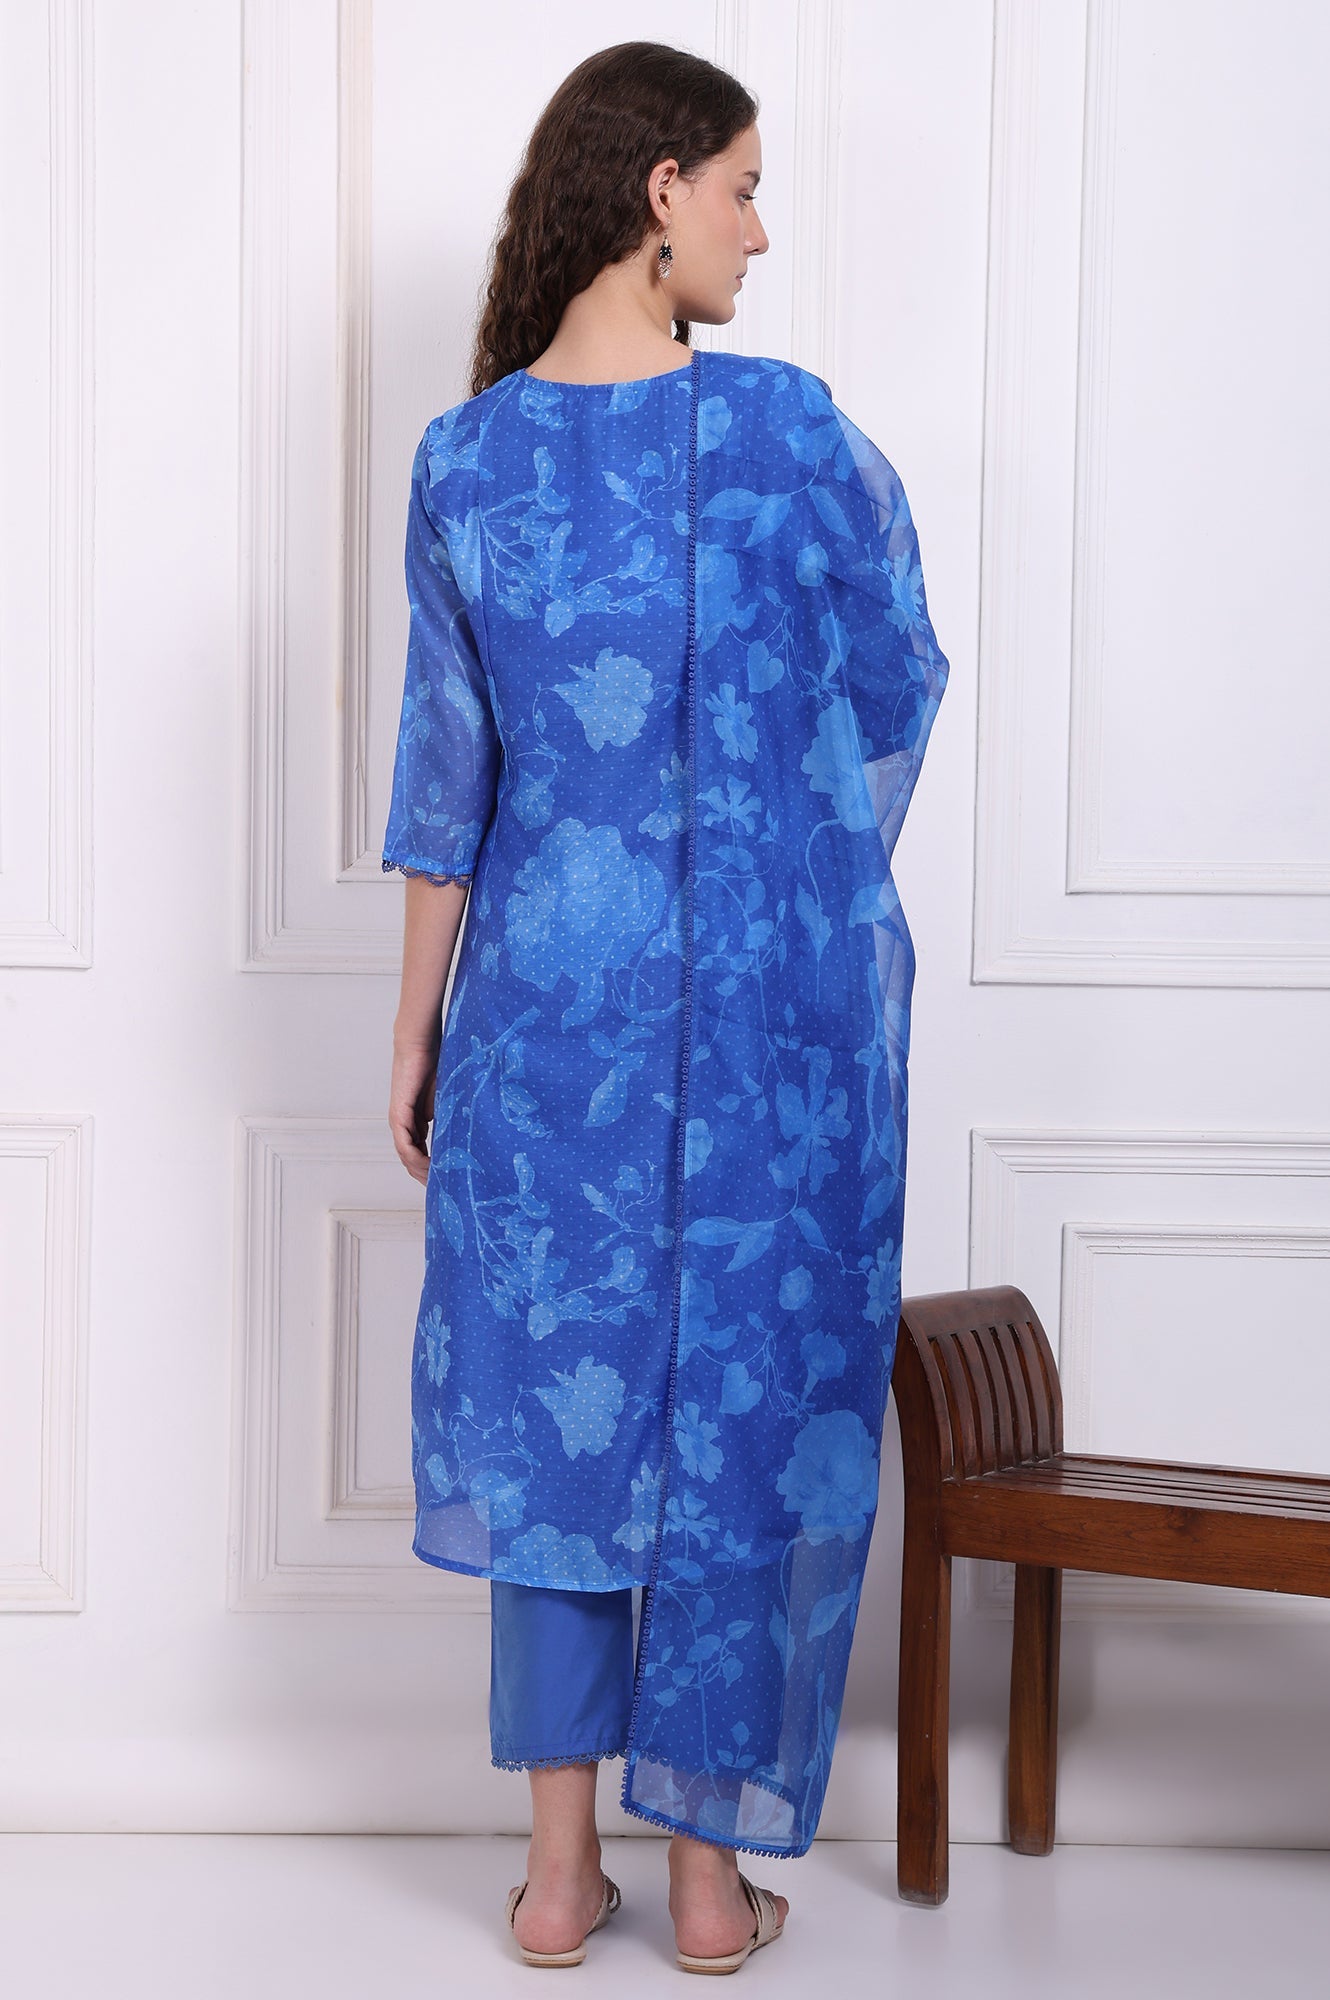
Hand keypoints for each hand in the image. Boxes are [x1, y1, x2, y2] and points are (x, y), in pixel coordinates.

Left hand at [389, 1037, 440, 1183]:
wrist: (420, 1044)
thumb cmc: (435, 1064)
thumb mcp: (448, 1098)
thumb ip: (449, 1116)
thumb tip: (464, 1134)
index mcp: (415, 1121)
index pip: (420, 1152)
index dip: (432, 1168)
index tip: (447, 1179)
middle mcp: (404, 1124)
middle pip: (411, 1159)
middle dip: (426, 1175)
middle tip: (444, 1189)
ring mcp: (399, 1120)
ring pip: (407, 1156)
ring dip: (421, 1171)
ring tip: (438, 1182)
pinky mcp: (399, 1114)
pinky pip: (404, 1144)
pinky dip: (415, 1158)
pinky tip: (429, 1166)